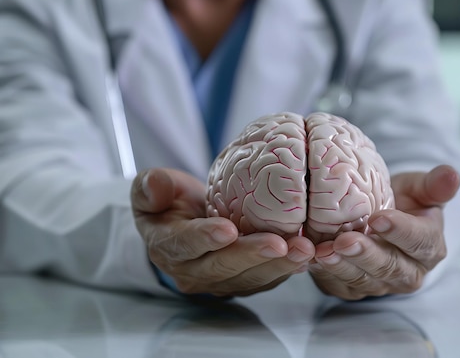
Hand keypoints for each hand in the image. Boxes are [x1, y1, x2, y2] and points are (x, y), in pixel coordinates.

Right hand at [131, 168, 314, 296]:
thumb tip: (154, 183)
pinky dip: (288, 267)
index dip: (205, 238)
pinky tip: (307, 254)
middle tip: (279, 243)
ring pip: (251, 277)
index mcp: (168, 248)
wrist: (187, 223)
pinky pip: (267, 278)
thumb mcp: (150, 191)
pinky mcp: (246, 281)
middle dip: (253, 255)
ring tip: (303, 249)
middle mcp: (194, 272)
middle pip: (224, 266)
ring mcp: (222, 280)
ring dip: (279, 265)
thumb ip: (149, 187)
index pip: (185, 245)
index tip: (227, 229)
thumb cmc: (171, 204)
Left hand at [308, 165, 459, 299]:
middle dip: (366, 254)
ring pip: (362, 280)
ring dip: (342, 266)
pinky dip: (323, 274)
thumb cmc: (401, 202)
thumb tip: (453, 174)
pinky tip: (310, 258)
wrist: (378, 221)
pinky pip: (339, 285)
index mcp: (430, 247)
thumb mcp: (419, 189)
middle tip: (346, 240)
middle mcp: (409, 273)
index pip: (419, 241)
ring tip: (323, 251)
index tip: (378, 218)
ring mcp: (380, 285)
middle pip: (389, 267)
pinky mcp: (353, 289)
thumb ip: (434, 185)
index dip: (400, 231)